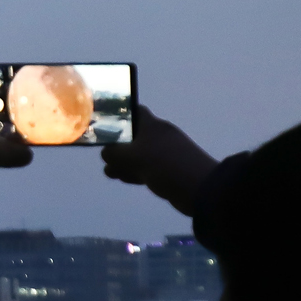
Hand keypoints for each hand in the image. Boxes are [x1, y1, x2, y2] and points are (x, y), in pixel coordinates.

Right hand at [100, 105, 217, 215]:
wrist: (198, 188)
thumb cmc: (164, 165)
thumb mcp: (133, 157)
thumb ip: (115, 153)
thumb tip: (106, 152)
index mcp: (152, 126)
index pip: (134, 112)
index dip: (118, 115)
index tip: (102, 125)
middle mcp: (158, 137)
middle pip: (132, 136)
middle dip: (116, 147)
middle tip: (105, 157)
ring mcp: (163, 154)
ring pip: (137, 155)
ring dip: (123, 163)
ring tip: (111, 172)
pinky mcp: (166, 171)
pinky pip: (145, 168)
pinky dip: (134, 172)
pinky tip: (124, 178)